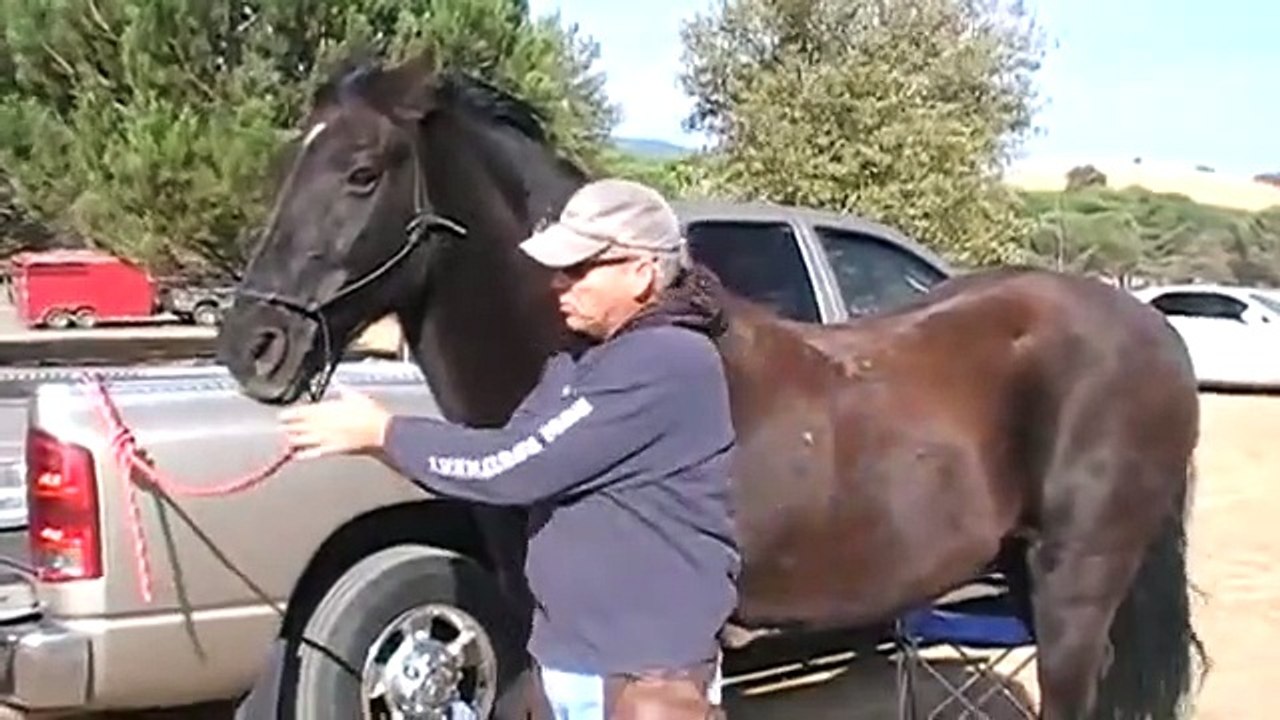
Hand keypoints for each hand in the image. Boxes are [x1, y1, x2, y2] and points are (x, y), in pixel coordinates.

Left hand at [278, 385, 392, 460]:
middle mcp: (321, 424)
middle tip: (281, 427)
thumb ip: (344, 392)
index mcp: (326, 410)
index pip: (301, 412)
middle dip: (289, 427)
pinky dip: (304, 454)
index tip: (282, 416)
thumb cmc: (370, 414)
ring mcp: (325, 438)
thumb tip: (340, 386)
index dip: (290, 414)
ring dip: (293, 439)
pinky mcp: (332, 450)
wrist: (380, 431)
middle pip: (299, 426)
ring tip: (287, 439)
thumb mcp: (356, 396)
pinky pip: (314, 453)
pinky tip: (298, 456)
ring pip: (303, 440)